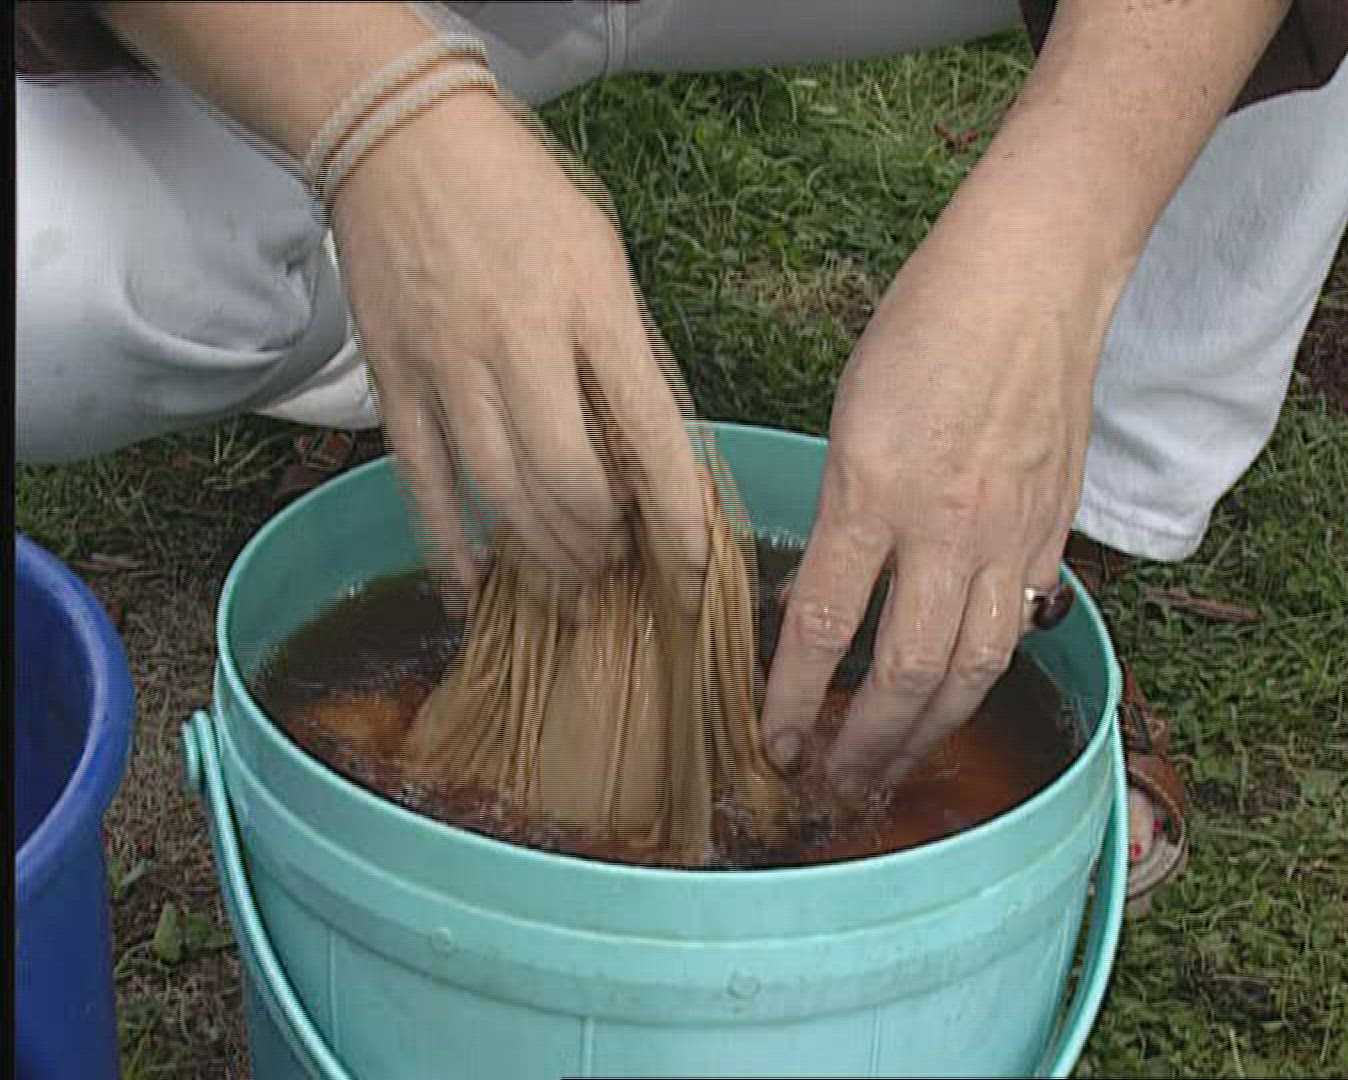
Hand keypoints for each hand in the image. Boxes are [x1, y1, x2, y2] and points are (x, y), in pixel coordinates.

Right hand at [331, 90, 707, 605]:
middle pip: (568, 479)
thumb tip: (643, 450)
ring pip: (499, 490)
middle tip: (615, 564)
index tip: (694, 566)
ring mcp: (448, 363)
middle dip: (601, 543)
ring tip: (568, 586)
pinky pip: (422, 477)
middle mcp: (518, 341)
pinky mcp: (393, 377)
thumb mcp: (600, 257)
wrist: (401, 138)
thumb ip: (622, 351)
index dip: (676, 511)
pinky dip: (448, 541)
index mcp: (590, 305)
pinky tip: (474, 585)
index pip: (648, 430)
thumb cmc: (518, 196)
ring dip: (541, 553)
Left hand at [760, 192, 1125, 792]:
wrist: (1033, 280)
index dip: (794, 698)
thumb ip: (842, 513)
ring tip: (894, 766)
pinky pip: (1016, 626)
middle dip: (866, 743)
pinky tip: (955, 694)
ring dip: (928, 731)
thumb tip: (825, 598)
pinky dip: (981, 673)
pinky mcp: (1053, 531)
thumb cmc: (928, 328)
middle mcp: (948, 525)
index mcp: (875, 488)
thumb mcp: (851, 416)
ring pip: (973, 669)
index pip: (826, 625)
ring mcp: (1010, 533)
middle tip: (835, 783)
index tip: (773, 741)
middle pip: (907, 672)